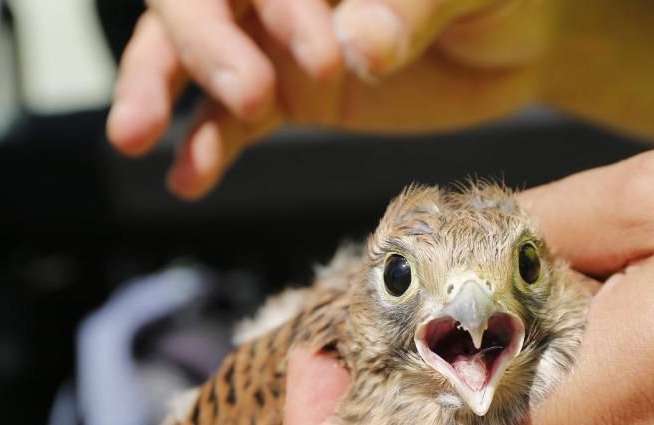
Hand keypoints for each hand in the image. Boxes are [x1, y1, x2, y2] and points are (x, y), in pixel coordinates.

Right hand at [106, 0, 555, 198]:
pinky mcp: (290, 96)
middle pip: (199, 2)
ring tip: (136, 135)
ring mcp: (277, 41)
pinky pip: (229, 121)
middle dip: (201, 46)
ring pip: (193, 56)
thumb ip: (411, 7)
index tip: (325, 54)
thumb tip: (357, 47)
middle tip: (249, 98)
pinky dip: (204, 147)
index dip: (270, 7)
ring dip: (158, 91)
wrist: (517, 44)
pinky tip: (187, 177)